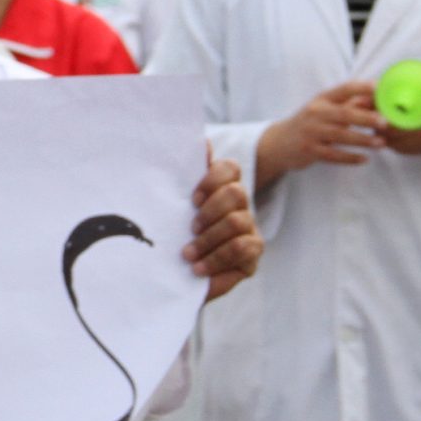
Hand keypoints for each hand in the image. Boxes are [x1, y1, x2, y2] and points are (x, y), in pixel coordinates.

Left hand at [184, 156, 261, 302]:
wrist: (171, 276)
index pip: (230, 168)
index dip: (213, 179)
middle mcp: (238, 205)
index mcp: (219, 189)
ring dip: (209, 239)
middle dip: (210, 211)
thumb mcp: (168, 208)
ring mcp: (248, 229)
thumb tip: (197, 144)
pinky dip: (217, 259)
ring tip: (187, 254)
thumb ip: (178, 177)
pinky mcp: (252, 255)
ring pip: (238, 222)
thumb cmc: (170, 236)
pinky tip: (197, 269)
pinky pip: (243, 250)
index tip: (192, 198)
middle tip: (190, 228)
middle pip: (236, 193)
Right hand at [255, 80, 383, 188]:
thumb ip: (349, 104)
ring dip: (363, 140)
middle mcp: (315, 113)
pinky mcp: (309, 150)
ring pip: (340, 136)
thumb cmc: (310, 123)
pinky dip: (350, 157)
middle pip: (343, 114)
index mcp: (321, 100)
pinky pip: (333, 155)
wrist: (279, 143)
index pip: (343, 89)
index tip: (379, 87)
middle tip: (385, 122)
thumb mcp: (325, 109)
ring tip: (381, 143)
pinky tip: (365, 159)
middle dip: (366, 118)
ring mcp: (310, 132)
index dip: (361, 87)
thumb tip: (375, 98)